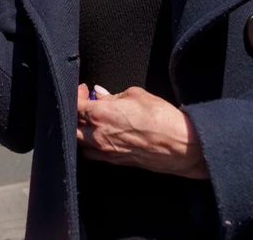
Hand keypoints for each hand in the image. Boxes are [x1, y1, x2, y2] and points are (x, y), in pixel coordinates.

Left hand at [76, 84, 207, 178]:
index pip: (75, 105)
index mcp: (100, 114)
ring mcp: (105, 151)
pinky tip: (102, 135)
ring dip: (82, 131)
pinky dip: (92, 145)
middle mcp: (98, 135)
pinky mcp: (115, 162)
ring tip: (93, 121)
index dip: (77, 95)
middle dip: (76, 114)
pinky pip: (93, 154)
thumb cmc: (161, 118)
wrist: (179, 146)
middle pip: (73, 126)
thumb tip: (99, 93)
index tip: (84, 90)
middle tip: (87, 103)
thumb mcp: (136, 95)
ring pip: (81, 143)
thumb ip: (113, 95)